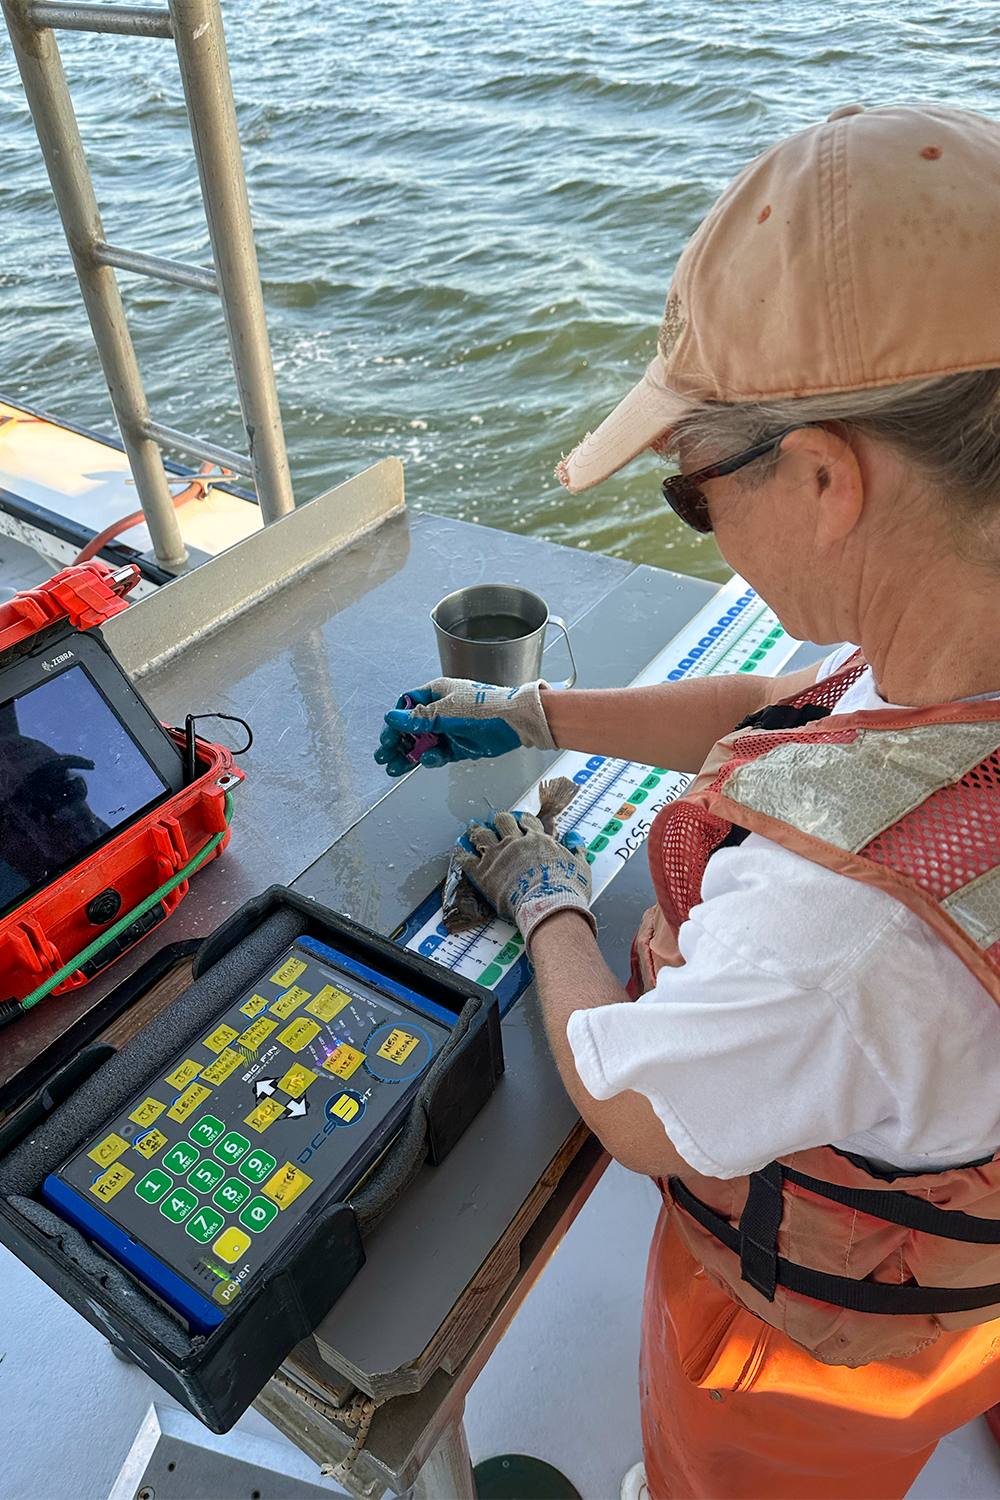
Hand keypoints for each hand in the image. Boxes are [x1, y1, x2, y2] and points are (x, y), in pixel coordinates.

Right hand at [374, 677, 554, 777]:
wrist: (515, 722)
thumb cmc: (484, 707)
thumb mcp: (446, 711)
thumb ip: (418, 718)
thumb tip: (391, 717)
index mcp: (436, 694)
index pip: (406, 707)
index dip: (394, 722)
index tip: (386, 737)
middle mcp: (440, 711)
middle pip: (411, 728)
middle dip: (396, 743)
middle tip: (384, 756)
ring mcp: (449, 729)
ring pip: (422, 744)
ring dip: (408, 755)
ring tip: (393, 768)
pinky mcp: (459, 746)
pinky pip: (438, 754)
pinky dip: (431, 759)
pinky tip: (427, 761)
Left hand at [456, 809, 594, 948]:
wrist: (550, 906)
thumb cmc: (567, 889)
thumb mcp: (580, 866)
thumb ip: (577, 850)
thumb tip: (575, 839)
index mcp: (538, 839)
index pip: (528, 822)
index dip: (523, 820)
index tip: (520, 819)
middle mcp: (515, 843)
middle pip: (503, 821)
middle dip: (499, 818)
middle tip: (495, 817)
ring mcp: (497, 857)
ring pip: (482, 835)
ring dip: (477, 829)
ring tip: (473, 826)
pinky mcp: (483, 874)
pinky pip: (467, 859)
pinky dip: (462, 852)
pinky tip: (459, 847)